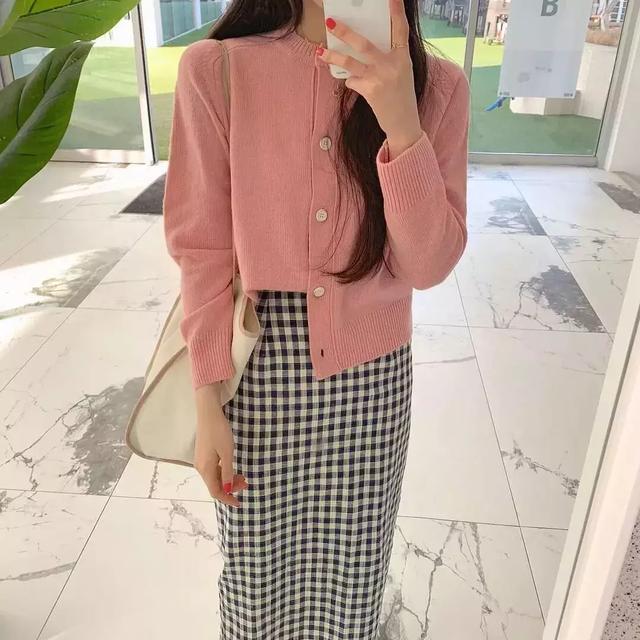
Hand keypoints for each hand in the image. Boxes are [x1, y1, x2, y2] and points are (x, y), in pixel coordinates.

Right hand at [194, 383, 248, 507]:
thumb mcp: (227, 453)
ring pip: (215, 477)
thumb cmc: (219, 432)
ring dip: (228, 479)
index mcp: (205, 469)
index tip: (240, 503)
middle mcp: (201, 467)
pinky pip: (213, 469)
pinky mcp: (203, 454)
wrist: (208, 412)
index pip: (215, 491)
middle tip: (246, 483)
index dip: (227, 499)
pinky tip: (232, 468)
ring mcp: (201, 460)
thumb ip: (228, 473)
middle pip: (215, 485)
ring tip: (242, 476)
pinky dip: (224, 472)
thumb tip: (228, 490)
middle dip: (230, 488)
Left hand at [318, 0, 423, 158]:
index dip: (396, 12)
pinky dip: (350, 80)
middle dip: (345, 32)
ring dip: (333, 57)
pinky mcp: (369, 91)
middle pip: (364, 44)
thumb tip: (364, 46)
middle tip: (331, 22)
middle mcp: (392, 65)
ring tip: (320, 52)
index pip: (400, 30)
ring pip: (350, 63)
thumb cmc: (402, 97)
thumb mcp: (402, 72)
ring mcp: (379, 78)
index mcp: (403, 57)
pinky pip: (352, 80)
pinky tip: (354, 83)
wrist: (403, 123)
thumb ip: (389, 57)